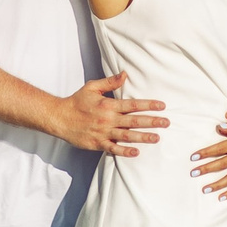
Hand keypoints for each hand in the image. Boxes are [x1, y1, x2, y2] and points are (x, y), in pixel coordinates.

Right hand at [51, 72, 167, 156]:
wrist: (59, 118)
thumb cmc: (76, 102)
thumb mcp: (92, 87)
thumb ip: (110, 82)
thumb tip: (125, 74)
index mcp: (108, 105)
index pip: (132, 104)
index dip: (148, 105)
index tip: (162, 106)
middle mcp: (107, 119)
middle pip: (134, 121)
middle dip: (152, 121)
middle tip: (166, 122)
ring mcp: (103, 133)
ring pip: (127, 135)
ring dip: (143, 137)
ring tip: (157, 137)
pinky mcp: (97, 143)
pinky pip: (113, 149)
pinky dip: (124, 151)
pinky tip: (136, 152)